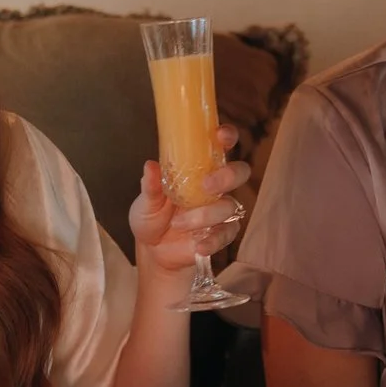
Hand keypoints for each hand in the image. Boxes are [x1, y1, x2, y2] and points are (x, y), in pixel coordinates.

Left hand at [130, 125, 250, 281]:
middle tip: (206, 185)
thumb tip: (150, 166)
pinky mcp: (221, 233)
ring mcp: (220, 211)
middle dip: (227, 176)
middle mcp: (215, 187)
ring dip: (204, 215)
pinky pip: (227, 234)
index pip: (220, 147)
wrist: (153, 251)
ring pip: (230, 206)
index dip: (227, 137)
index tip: (220, 135)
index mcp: (199, 169)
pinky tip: (199, 246)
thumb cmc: (152, 216)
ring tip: (178, 224)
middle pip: (239, 173)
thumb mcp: (146, 201)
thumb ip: (151, 185)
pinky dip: (213, 241)